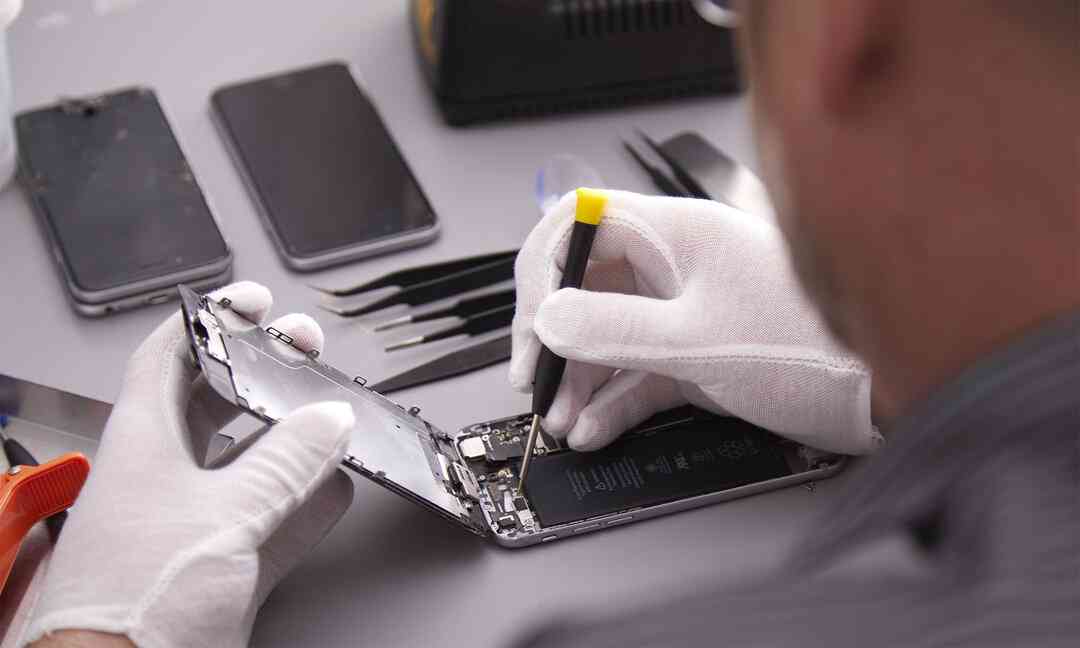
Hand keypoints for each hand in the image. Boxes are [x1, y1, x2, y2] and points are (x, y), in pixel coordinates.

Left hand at [25, 282, 355, 647]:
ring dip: (294, 440)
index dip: (211, 322)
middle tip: (303, 351)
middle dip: (261, 372)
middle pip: (215, 402)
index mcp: (143, 441)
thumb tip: (328, 421)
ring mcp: (193, 519)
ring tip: (332, 414)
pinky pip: (273, 519)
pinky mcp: (220, 565)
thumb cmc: (130, 600)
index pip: (170, 357)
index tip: (252, 302)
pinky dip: (308, 503)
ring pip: (251, 461)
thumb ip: (283, 463)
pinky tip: (336, 490)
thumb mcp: (221, 512)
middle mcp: (165, 474)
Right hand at [510, 190, 880, 454]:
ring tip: (563, 418)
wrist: (883, 395)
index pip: (581, 223)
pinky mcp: (694, 357)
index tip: (532, 319)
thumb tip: (549, 317)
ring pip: (606, 336)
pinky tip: (594, 426)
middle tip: (536, 378)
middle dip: (554, 336)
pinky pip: (634, 374)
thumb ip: (614, 329)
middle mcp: (674, 266)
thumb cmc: (816, 347)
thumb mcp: (699, 340)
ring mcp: (682, 313)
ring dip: (578, 379)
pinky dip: (610, 401)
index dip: (543, 267)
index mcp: (676, 233)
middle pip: (585, 287)